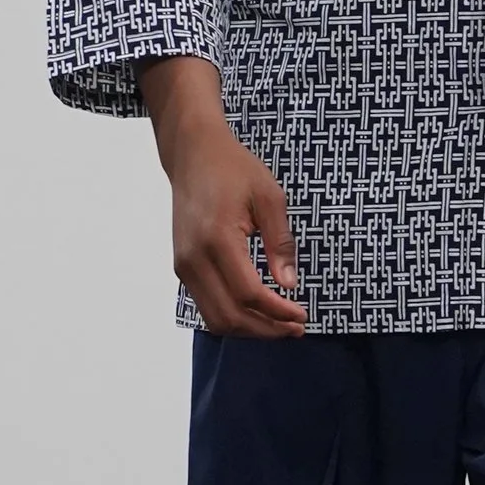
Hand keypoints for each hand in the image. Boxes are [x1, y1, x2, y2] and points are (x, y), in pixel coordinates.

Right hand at [141, 61, 305, 336]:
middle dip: (265, 329)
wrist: (192, 154)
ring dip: (248, 329)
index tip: (301, 316)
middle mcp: (193, 258)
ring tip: (279, 325)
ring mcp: (183, 265)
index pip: (248, 294)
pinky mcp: (182, 266)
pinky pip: (206, 304)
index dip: (277, 312)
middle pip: (229, 316)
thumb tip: (289, 284)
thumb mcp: (269, 197)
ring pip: (214, 318)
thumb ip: (280, 242)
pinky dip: (233, 316)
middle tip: (295, 328)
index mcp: (217, 239)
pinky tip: (257, 311)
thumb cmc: (233, 169)